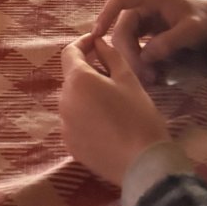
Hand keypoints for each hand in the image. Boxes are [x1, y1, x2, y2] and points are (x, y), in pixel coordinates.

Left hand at [59, 33, 169, 186]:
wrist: (142, 163)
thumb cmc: (138, 115)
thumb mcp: (128, 78)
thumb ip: (110, 55)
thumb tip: (98, 43)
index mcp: (77, 81)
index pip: (70, 52)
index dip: (83, 43)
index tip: (97, 42)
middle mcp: (64, 101)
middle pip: (71, 77)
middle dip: (87, 71)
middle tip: (112, 74)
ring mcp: (64, 126)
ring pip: (72, 100)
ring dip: (86, 94)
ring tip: (111, 101)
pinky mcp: (70, 145)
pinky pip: (73, 121)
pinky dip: (84, 115)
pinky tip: (105, 122)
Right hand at [91, 0, 206, 80]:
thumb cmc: (204, 21)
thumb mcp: (191, 31)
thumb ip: (169, 42)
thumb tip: (145, 57)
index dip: (106, 14)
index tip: (97, 36)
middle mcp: (143, 2)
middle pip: (122, 25)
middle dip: (128, 52)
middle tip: (143, 76)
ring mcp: (144, 15)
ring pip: (126, 37)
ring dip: (133, 58)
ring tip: (150, 79)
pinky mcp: (146, 28)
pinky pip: (134, 43)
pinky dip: (138, 59)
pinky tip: (149, 73)